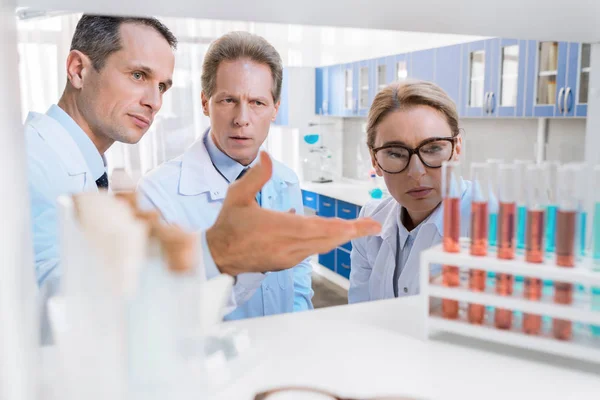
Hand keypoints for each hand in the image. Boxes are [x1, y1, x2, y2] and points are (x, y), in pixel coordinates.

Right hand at [206, 152, 380, 275]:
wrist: (217, 256)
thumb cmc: (228, 225)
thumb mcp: (238, 195)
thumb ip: (256, 175)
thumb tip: (266, 154)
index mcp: (283, 228)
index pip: (325, 228)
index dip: (350, 228)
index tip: (369, 226)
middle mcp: (291, 246)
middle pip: (330, 239)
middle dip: (354, 232)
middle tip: (373, 227)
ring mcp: (289, 257)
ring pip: (322, 246)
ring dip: (339, 237)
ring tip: (356, 229)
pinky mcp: (285, 262)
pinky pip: (309, 250)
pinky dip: (320, 240)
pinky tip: (320, 230)